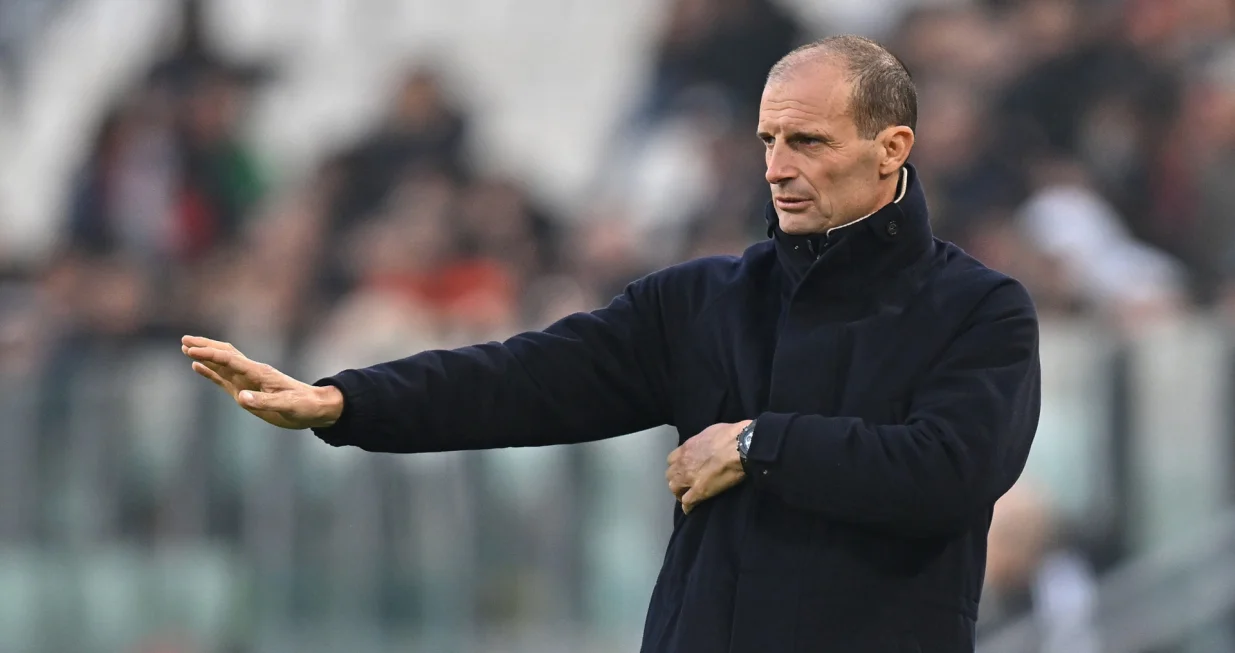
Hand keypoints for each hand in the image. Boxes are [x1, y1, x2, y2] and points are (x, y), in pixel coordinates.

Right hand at [181, 335, 343, 429]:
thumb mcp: (287, 406)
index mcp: (260, 373)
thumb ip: (264, 402)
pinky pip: (224, 378)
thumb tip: (240, 397)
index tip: (191, 350)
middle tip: (185, 340)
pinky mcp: (246, 391)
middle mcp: (251, 373)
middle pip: (224, 355)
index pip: (230, 360)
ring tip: (186, 348)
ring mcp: (248, 381)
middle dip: (205, 347)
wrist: (314, 407)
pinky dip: (210, 371)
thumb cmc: (304, 405)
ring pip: (222, 364)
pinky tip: (198, 367)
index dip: (210, 355)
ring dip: (205, 356)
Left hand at [666, 420, 750, 513]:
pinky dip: (688, 507)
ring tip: (686, 496)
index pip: (671, 460)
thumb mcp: (709, 433)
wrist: (739, 447)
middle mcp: (683, 464)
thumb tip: (704, 446)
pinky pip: (687, 502)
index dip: (677, 465)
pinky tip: (690, 509)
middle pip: (670, 475)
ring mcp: (689, 478)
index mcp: (686, 449)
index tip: (683, 469)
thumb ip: (701, 443)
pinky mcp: (699, 491)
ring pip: (674, 489)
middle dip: (676, 479)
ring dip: (679, 492)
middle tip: (684, 483)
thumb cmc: (729, 436)